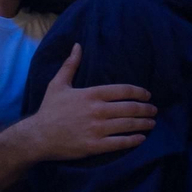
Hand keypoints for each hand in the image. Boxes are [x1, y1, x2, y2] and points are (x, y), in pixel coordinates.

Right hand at [12, 45, 155, 161]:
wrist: (37, 136)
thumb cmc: (49, 110)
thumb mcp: (58, 84)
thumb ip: (70, 65)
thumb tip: (77, 46)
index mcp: (91, 94)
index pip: (123, 90)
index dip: (139, 92)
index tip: (147, 95)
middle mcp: (97, 110)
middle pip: (130, 108)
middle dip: (146, 109)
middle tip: (153, 110)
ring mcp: (96, 129)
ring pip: (128, 125)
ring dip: (144, 124)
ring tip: (151, 123)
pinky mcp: (94, 146)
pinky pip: (119, 142)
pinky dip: (133, 140)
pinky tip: (141, 138)